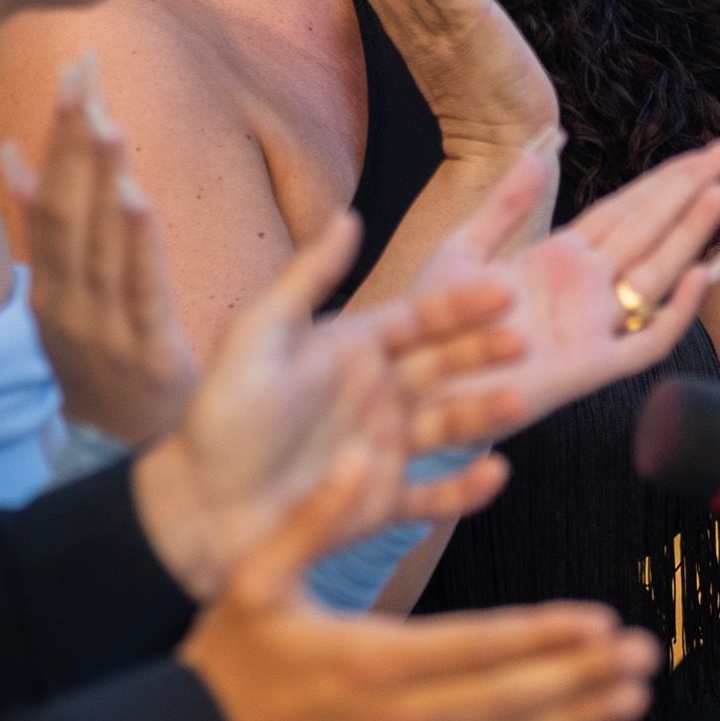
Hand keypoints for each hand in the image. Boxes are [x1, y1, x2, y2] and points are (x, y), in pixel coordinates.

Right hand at [0, 59, 196, 445]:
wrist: (160, 458)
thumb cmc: (112, 367)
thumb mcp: (65, 300)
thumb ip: (41, 227)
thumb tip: (11, 154)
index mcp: (49, 287)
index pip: (47, 198)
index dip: (57, 134)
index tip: (72, 70)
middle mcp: (67, 303)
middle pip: (65, 209)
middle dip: (74, 136)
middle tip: (84, 68)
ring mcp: (103, 329)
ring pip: (97, 243)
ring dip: (97, 178)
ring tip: (103, 118)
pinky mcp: (147, 353)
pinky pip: (139, 288)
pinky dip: (135, 241)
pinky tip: (137, 196)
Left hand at [131, 212, 531, 598]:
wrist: (196, 506)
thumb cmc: (219, 416)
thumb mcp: (257, 335)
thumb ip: (305, 279)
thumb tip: (348, 214)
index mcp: (354, 348)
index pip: (419, 319)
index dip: (459, 304)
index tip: (501, 286)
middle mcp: (379, 394)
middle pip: (445, 367)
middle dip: (484, 353)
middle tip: (523, 342)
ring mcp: (385, 448)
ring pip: (450, 426)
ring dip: (485, 413)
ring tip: (517, 402)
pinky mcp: (382, 502)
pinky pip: (434, 496)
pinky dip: (465, 489)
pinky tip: (494, 474)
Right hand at [182, 449, 659, 720]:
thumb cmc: (225, 657)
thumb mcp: (255, 575)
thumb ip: (315, 516)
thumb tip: (362, 454)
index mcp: (371, 658)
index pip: (479, 647)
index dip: (544, 637)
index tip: (599, 620)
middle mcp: (398, 718)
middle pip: (509, 699)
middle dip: (581, 676)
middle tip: (642, 653)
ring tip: (632, 696)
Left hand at [408, 133, 719, 435]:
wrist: (419, 395)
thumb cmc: (438, 328)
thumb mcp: (464, 251)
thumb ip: (506, 201)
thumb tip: (543, 144)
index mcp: (564, 256)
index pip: (632, 204)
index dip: (674, 173)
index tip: (717, 144)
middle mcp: (589, 287)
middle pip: (656, 226)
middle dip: (700, 186)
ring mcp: (594, 326)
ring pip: (659, 270)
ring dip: (694, 230)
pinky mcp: (591, 369)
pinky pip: (645, 340)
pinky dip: (674, 311)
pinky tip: (700, 273)